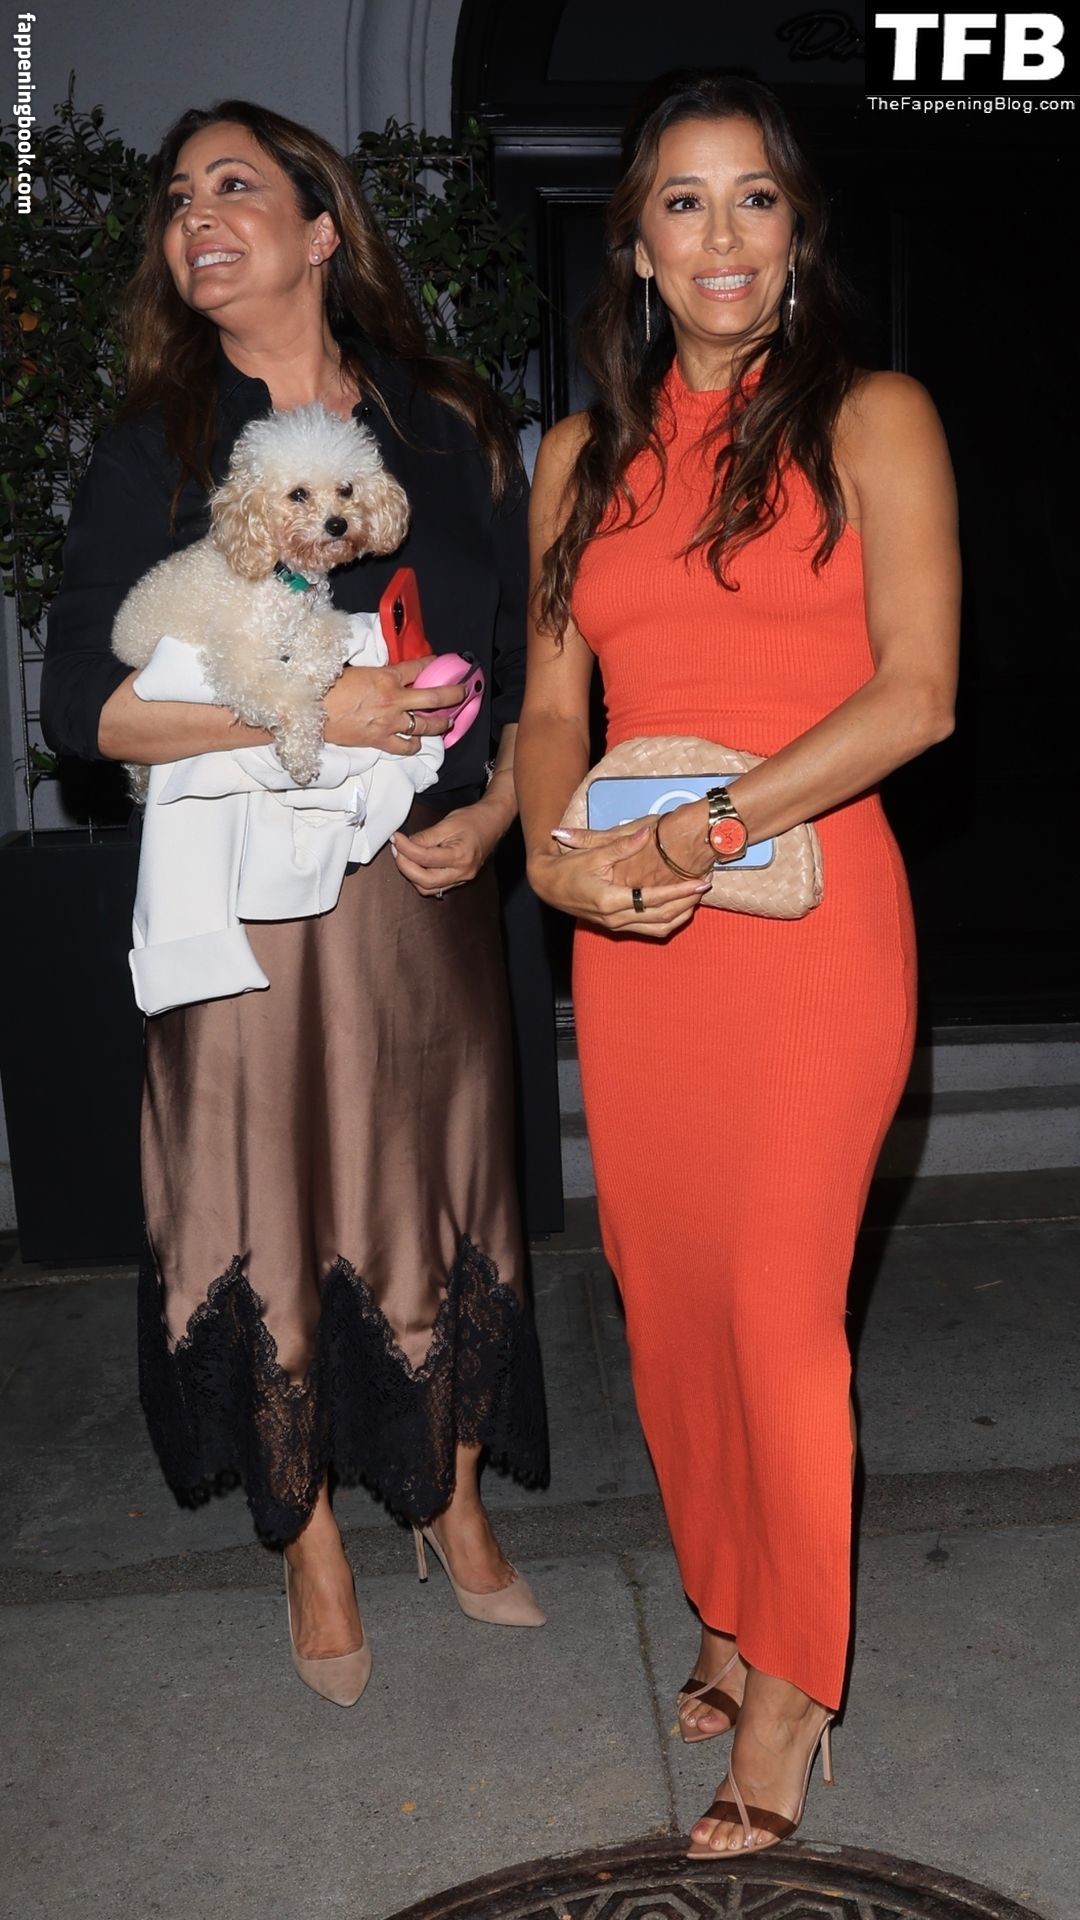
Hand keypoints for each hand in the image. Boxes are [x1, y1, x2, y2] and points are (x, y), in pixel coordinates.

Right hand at [324, 658, 467, 757]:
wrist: (310, 709)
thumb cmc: (327, 686)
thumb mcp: (356, 669)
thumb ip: (376, 672)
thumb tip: (387, 673)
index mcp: (386, 677)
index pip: (418, 668)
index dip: (432, 663)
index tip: (441, 661)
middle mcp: (394, 699)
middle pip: (434, 696)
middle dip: (454, 693)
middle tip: (463, 692)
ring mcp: (389, 723)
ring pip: (425, 725)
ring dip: (440, 723)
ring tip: (447, 721)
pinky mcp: (380, 740)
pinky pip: (405, 746)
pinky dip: (414, 744)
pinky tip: (418, 741)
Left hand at [391, 794, 507, 895]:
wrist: (492, 823)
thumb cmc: (474, 820)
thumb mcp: (447, 823)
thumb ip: (425, 837)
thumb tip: (404, 845)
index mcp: (461, 856)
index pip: (425, 859)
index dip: (405, 849)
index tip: (396, 839)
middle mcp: (462, 872)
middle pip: (425, 881)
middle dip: (405, 866)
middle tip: (397, 850)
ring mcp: (461, 879)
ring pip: (428, 888)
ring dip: (412, 875)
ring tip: (405, 856)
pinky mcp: (458, 880)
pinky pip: (435, 887)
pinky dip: (421, 878)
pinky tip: (416, 864)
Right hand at [530, 821, 710, 937]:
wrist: (548, 886)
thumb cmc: (568, 868)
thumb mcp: (594, 853)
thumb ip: (623, 845)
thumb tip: (647, 832)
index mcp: (611, 900)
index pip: (655, 897)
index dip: (680, 890)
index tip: (701, 882)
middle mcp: (616, 918)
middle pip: (662, 915)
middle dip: (687, 901)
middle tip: (706, 885)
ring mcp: (617, 926)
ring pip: (659, 927)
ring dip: (681, 914)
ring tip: (698, 896)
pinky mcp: (618, 927)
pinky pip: (650, 930)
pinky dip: (669, 922)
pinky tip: (681, 908)